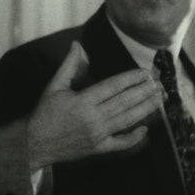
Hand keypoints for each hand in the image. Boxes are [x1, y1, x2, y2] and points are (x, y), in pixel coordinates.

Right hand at [26, 41, 161, 167]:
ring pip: (127, 120)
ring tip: (159, 99)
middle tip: (159, 83)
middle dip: (144, 92)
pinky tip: (145, 130)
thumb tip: (77, 45)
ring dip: (145, 109)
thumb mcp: (54, 86)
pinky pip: (120, 143)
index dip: (131, 78)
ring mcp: (97, 135)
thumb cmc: (44, 113)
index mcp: (82, 101)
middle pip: (125, 102)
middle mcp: (93, 118)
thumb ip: (68, 65)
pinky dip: (134, 138)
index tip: (145, 72)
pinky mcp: (98, 149)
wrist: (34, 143)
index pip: (113, 86)